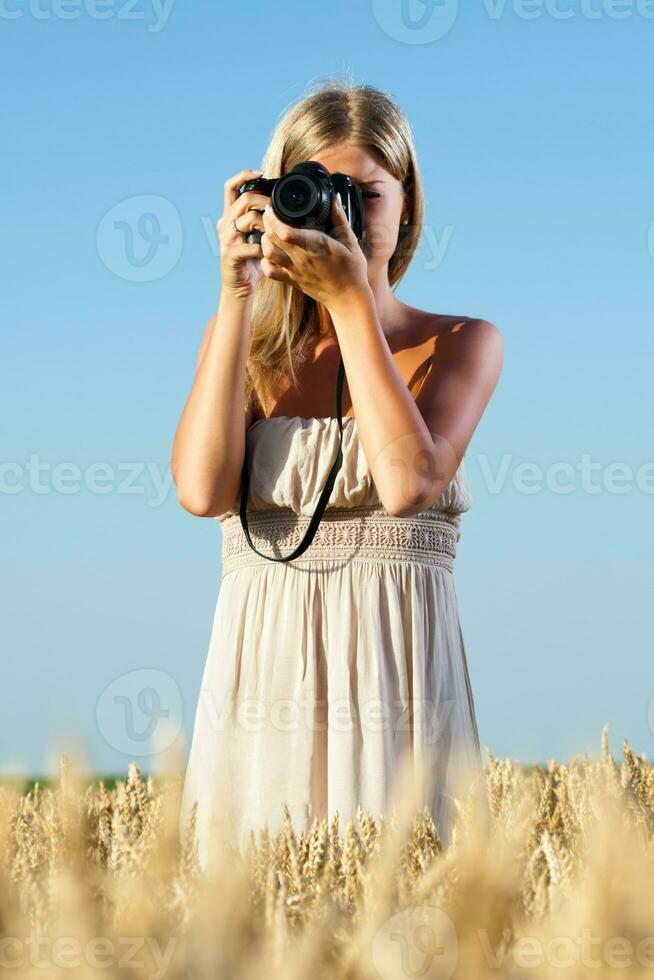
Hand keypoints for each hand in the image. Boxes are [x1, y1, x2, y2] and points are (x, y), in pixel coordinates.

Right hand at [217, 168, 267, 299]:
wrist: (241, 286)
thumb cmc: (252, 260)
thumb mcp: (258, 235)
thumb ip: (264, 219)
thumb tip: (281, 203)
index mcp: (230, 216)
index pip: (230, 187)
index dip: (244, 175)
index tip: (261, 173)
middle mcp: (225, 224)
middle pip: (242, 200)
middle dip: (263, 201)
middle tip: (276, 209)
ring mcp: (226, 239)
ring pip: (247, 220)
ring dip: (266, 224)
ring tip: (275, 233)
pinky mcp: (230, 254)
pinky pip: (251, 246)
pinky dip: (265, 249)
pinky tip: (270, 253)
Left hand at [259, 194, 370, 309]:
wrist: (349, 299)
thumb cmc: (352, 271)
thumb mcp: (351, 241)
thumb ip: (340, 218)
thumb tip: (334, 198)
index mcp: (315, 246)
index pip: (284, 230)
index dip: (273, 217)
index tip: (273, 207)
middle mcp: (301, 258)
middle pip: (272, 238)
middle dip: (266, 223)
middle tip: (269, 214)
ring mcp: (295, 271)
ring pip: (268, 254)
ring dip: (264, 240)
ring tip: (268, 232)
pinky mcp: (292, 281)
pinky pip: (270, 272)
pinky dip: (265, 262)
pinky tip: (270, 254)